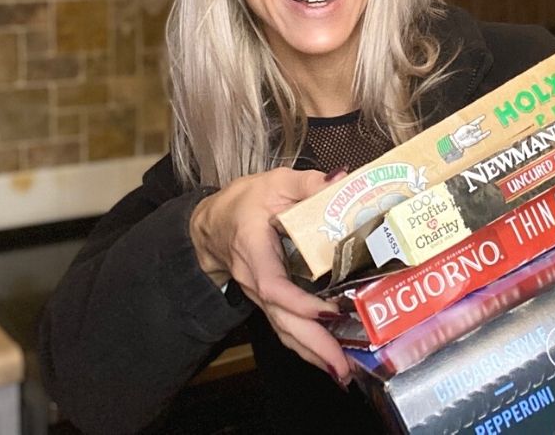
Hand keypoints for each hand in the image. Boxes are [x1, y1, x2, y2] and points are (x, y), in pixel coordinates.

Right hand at [189, 168, 351, 386]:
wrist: (212, 224)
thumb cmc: (244, 203)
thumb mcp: (276, 182)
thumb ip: (308, 183)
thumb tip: (341, 181)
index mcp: (254, 248)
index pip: (273, 283)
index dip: (299, 302)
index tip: (328, 311)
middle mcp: (256, 279)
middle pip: (281, 319)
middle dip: (312, 345)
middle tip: (341, 366)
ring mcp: (261, 295)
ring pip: (283, 329)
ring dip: (312, 354)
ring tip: (341, 373)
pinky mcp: (270, 302)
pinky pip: (286, 327)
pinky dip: (307, 346)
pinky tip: (329, 360)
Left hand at [451, 115, 489, 148]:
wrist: (458, 141)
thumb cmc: (460, 134)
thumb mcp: (465, 127)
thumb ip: (471, 126)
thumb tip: (477, 128)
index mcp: (470, 126)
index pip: (476, 121)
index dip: (480, 119)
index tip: (484, 116)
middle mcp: (473, 130)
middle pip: (478, 126)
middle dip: (475, 128)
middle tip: (469, 132)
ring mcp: (475, 134)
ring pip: (479, 131)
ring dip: (476, 132)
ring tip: (470, 135)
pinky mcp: (476, 139)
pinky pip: (482, 136)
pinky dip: (486, 134)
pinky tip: (489, 131)